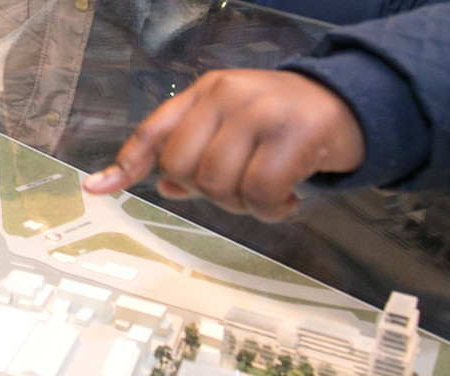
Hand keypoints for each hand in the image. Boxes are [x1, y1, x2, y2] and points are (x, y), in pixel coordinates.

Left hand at [81, 69, 365, 221]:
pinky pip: (260, 193)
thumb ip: (199, 154)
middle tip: (242, 189)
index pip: (155, 130)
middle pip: (183, 168)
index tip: (98, 188)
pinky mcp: (295, 135)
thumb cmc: (286, 122)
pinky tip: (289, 199)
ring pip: (219, 184)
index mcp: (207, 92)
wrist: (351, 103)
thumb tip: (163, 188)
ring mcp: (261, 113)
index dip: (126, 163)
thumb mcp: (236, 128)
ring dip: (244, 205)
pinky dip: (271, 209)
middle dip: (208, 193)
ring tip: (270, 193)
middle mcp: (228, 96)